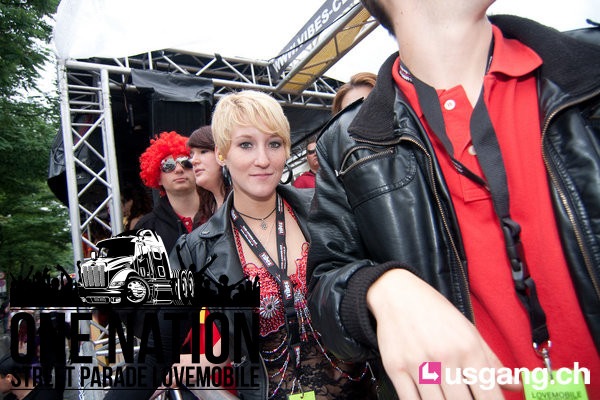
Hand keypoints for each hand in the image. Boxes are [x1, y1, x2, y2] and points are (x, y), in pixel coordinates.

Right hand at [367, 269, 519, 398]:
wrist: (397, 294)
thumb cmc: (434, 311)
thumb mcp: (469, 331)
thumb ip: (493, 362)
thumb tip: (517, 385)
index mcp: (468, 348)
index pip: (489, 396)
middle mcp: (444, 357)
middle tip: (465, 398)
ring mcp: (418, 364)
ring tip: (448, 397)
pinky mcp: (395, 368)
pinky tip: (428, 398)